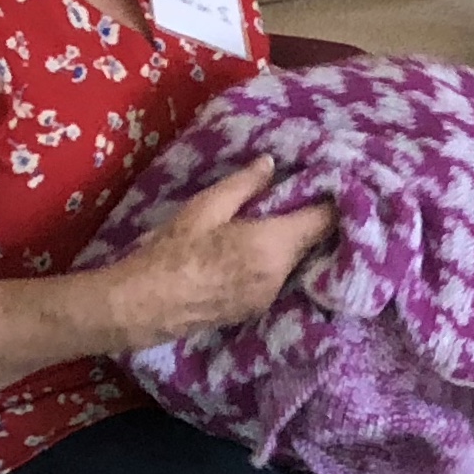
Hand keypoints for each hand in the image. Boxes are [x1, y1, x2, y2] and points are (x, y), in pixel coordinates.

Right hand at [106, 156, 334, 348]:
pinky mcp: (255, 310)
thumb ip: (244, 184)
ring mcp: (269, 296)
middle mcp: (281, 274)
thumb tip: (271, 163)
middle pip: (313, 241)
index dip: (332, 199)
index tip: (328, 182)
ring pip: (296, 261)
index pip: (326, 220)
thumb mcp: (206, 208)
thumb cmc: (171, 252)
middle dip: (309, 219)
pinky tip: (255, 251)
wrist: (140, 307)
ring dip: (291, 242)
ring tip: (273, 220)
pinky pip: (278, 278)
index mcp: (274, 245)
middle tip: (297, 196)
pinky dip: (275, 262)